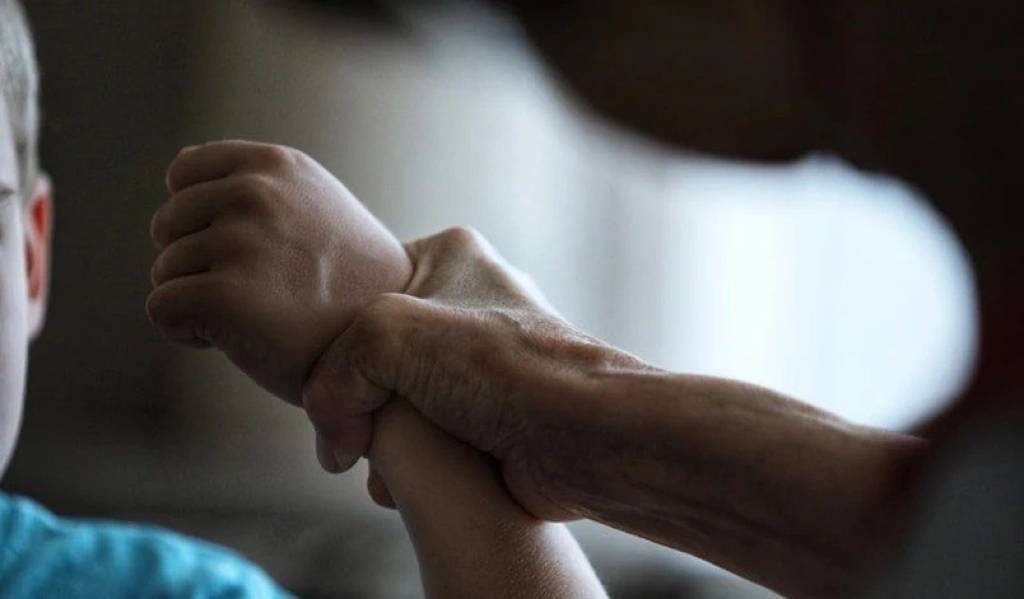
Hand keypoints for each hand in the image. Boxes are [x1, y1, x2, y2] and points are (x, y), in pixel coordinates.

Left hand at [147, 140, 411, 403]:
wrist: (390, 341)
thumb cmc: (348, 283)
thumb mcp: (312, 206)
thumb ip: (253, 183)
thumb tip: (177, 167)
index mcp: (275, 164)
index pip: (182, 177)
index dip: (202, 220)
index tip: (249, 252)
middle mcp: (255, 192)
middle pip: (168, 226)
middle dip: (199, 263)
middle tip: (262, 291)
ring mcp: (239, 242)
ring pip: (164, 271)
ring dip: (199, 300)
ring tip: (260, 314)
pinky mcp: (223, 296)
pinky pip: (163, 309)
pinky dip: (189, 332)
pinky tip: (240, 338)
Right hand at [303, 226, 652, 519]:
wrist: (584, 439)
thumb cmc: (504, 369)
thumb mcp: (388, 337)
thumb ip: (333, 371)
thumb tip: (334, 437)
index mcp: (449, 257)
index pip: (360, 293)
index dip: (333, 343)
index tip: (328, 384)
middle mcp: (466, 305)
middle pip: (373, 356)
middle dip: (356, 402)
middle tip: (354, 431)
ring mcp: (478, 365)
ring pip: (392, 404)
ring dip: (379, 441)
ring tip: (382, 461)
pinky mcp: (486, 418)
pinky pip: (421, 441)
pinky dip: (407, 467)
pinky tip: (405, 483)